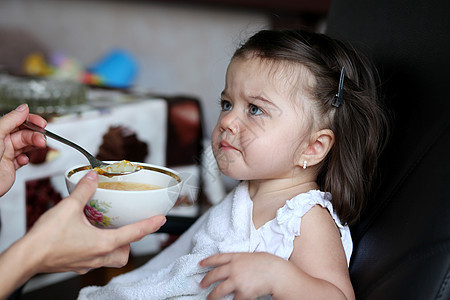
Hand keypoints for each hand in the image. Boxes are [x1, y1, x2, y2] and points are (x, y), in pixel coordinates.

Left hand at [0, 104, 46, 195]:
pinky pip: (22, 160)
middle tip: (42, 138)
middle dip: (35, 134)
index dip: (30, 120)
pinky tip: (25, 159)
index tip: (41, 122)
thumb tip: (23, 108)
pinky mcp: (10, 167)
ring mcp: (6, 154)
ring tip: (40, 145)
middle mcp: (1, 142)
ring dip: (34, 145)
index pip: (17, 121)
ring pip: (25, 146)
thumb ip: (11, 120)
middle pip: (24, 133)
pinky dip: (26, 159)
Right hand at [24, 171, 166, 273]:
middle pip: (124, 253)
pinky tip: (87, 237)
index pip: (135, 234)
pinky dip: (97, 248)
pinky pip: (93, 259)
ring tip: (107, 231)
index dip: (150, 225)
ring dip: (114, 246)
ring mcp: (86, 264)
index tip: (161, 219)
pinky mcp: (75, 265)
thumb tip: (92, 177)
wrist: (26, 257)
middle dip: (130, 241)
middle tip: (128, 227)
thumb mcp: (69, 207)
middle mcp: (98, 257)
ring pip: (110, 259)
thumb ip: (84, 190)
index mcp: (103, 244)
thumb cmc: (47, 238)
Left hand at [199, 252, 287, 299]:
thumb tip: (236, 264)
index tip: (200, 264)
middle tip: (201, 284)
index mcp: (236, 257)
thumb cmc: (269, 263)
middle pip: (214, 275)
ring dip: (212, 296)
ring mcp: (236, 280)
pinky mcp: (242, 292)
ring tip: (209, 298)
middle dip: (205, 280)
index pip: (217, 258)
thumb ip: (241, 260)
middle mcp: (233, 268)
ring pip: (218, 290)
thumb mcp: (252, 256)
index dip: (207, 261)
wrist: (277, 273)